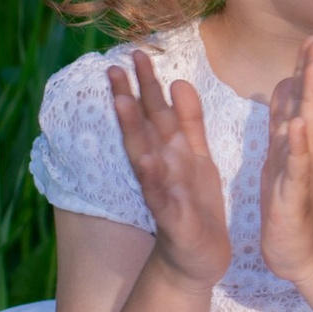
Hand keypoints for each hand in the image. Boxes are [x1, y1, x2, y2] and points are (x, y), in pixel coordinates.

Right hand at [109, 50, 230, 285]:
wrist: (199, 259)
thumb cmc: (195, 206)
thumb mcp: (197, 157)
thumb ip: (189, 123)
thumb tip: (178, 82)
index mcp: (170, 153)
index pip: (154, 113)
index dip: (146, 84)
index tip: (135, 52)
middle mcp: (160, 170)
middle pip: (143, 129)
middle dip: (130, 99)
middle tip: (113, 68)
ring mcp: (164, 193)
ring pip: (145, 157)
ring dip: (133, 131)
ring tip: (122, 103)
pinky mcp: (173, 219)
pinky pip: (161, 196)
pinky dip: (154, 179)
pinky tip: (146, 161)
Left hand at [258, 38, 312, 284]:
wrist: (305, 256)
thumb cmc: (292, 206)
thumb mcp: (283, 157)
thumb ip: (283, 121)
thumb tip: (283, 84)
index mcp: (297, 143)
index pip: (303, 99)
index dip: (306, 70)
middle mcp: (305, 153)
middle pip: (311, 107)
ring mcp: (302, 174)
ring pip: (308, 130)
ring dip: (312, 99)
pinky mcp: (293, 198)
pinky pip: (296, 169)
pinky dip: (298, 146)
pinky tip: (298, 125)